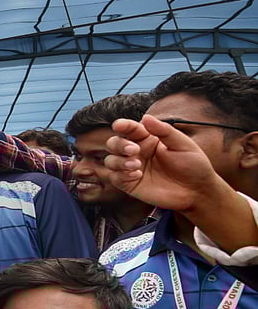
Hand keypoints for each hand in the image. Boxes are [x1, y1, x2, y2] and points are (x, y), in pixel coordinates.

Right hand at [104, 115, 221, 211]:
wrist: (198, 191)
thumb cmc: (193, 165)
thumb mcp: (182, 144)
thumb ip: (163, 130)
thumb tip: (146, 117)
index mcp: (147, 139)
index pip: (129, 129)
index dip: (123, 125)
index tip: (120, 125)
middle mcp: (136, 152)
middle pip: (114, 143)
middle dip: (119, 144)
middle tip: (134, 150)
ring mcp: (132, 168)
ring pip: (111, 160)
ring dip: (119, 161)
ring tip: (137, 165)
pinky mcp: (130, 184)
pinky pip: (115, 177)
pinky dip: (121, 175)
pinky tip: (137, 175)